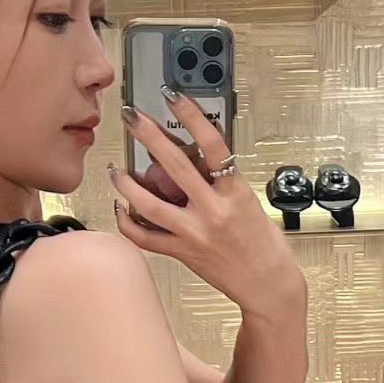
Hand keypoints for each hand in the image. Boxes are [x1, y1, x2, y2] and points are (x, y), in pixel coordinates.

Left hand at [108, 92, 298, 310]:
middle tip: (133, 117)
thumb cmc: (264, 244)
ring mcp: (194, 234)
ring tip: (115, 170)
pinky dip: (129, 223)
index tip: (174, 97)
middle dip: (150, 137)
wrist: (268, 285)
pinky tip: (121, 208)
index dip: (192, 117)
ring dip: (128, 184)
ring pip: (150, 205)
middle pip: (175, 166)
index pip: (213, 145)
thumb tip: (195, 156)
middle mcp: (213, 212)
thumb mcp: (250, 202)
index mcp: (236, 193)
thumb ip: (222, 181)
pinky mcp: (183, 253)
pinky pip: (146, 238)